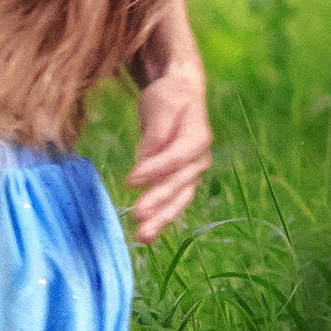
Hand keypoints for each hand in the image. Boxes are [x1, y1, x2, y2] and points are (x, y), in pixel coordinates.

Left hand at [125, 36, 212, 243]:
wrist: (181, 93)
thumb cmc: (171, 97)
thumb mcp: (163, 104)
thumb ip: (157, 131)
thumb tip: (148, 156)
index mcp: (198, 138)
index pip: (176, 158)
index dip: (155, 170)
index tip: (131, 180)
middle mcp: (199, 160)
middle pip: (179, 185)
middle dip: (159, 202)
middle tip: (139, 216)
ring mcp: (191, 172)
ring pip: (178, 199)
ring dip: (161, 219)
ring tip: (143, 237)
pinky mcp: (179, 180)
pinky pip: (172, 201)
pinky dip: (160, 216)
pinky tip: (145, 233)